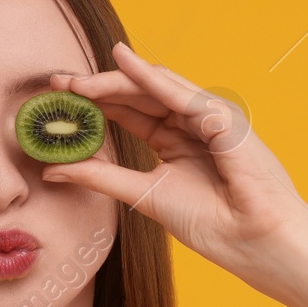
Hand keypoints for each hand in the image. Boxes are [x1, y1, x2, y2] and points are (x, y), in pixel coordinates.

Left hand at [41, 41, 307, 286]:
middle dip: (97, 87)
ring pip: (156, 87)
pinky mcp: (224, 120)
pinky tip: (122, 63)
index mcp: (175, 140)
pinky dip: (151, 77)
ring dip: (115, 80)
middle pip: (139, 94)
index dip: (94, 103)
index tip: (56, 100)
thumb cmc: (213, 224)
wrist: (256, 243)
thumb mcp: (143, 195)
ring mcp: (209, 118)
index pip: (130, 111)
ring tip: (78, 81)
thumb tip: (52, 171)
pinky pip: (182, 94)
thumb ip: (101, 178)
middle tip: (57, 82)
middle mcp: (191, 123)